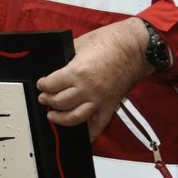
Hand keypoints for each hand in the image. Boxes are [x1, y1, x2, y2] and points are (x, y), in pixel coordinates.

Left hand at [34, 18, 153, 139]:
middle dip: (48, 100)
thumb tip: (55, 69)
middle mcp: (87, 89)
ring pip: (74, 117)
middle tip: (44, 98)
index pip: (51, 85)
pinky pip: (99, 125)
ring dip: (60, 118)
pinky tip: (81, 137)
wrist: (136, 46)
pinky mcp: (111, 105)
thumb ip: (66, 59)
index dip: (43, 85)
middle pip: (59, 102)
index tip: (41, 84)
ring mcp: (99, 100)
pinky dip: (89, 134)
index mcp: (77, 73)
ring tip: (52, 115)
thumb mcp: (80, 45)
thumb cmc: (110, 41)